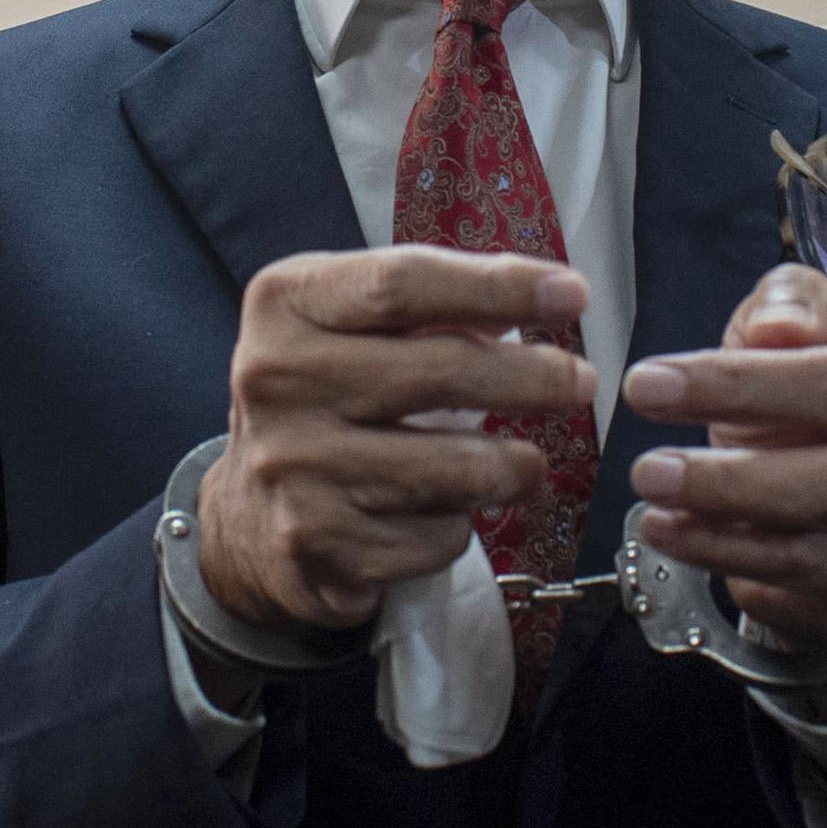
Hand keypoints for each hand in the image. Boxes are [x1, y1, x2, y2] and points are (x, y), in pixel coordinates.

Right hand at [198, 247, 594, 635]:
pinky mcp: (316, 545)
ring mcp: (293, 466)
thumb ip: (428, 306)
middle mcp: (276, 379)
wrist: (247, 518)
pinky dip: (459, 527)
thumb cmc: (323, 400)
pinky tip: (445, 515)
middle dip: (533, 378)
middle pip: (442, 371)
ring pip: (453, 467)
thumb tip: (542, 295)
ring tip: (526, 465)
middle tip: (580, 383)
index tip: (573, 294)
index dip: (499, 286)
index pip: (404, 283)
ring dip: (513, 468)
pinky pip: (433, 537)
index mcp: (285, 304)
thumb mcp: (349, 330)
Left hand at [620, 262, 826, 658]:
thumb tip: (779, 330)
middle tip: (647, 389)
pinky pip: (806, 562)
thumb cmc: (813, 391)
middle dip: (744, 392)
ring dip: (727, 487)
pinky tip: (671, 529)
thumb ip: (786, 307)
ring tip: (650, 474)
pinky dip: (728, 548)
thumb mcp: (790, 330)